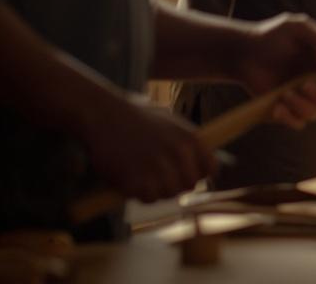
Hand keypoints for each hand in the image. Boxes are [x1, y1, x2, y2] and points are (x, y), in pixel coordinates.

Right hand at [80, 95, 216, 202]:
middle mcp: (178, 154)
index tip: (188, 175)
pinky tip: (132, 180)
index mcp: (191, 139)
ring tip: (144, 176)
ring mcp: (158, 168)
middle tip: (161, 178)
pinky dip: (140, 193)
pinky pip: (148, 198)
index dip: (199, 174)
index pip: (211, 169)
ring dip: (158, 190)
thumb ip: (189, 143)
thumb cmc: (138, 118)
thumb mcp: (172, 123)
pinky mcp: (136, 181)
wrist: (104, 115)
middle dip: (177, 184)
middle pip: (190, 185)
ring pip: (169, 194)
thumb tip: (209, 163)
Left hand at [231, 14, 315, 129]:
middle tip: (304, 83)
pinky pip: (300, 123)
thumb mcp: (300, 27)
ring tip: (285, 93)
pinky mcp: (289, 110)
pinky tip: (277, 104)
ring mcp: (306, 97)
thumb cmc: (273, 36)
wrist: (244, 52)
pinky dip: (289, 116)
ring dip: (303, 104)